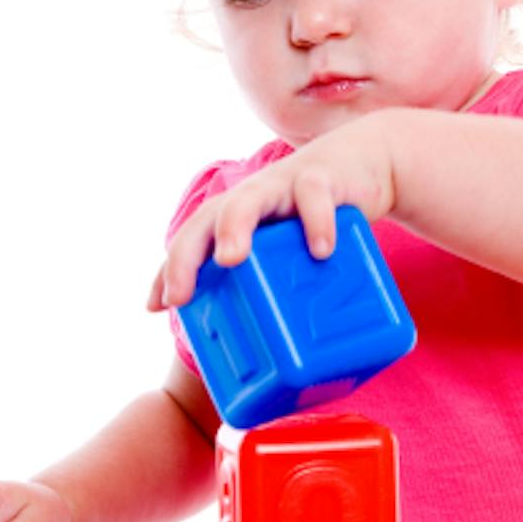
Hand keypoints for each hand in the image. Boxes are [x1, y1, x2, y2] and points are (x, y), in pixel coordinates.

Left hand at [150, 113, 401, 310]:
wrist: (365, 162)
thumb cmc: (319, 217)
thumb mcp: (296, 251)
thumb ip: (283, 287)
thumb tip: (289, 358)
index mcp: (237, 219)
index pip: (190, 242)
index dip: (169, 272)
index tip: (157, 306)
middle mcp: (250, 201)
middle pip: (205, 221)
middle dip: (186, 257)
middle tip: (181, 295)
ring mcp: (282, 186)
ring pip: (247, 201)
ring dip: (234, 228)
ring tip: (230, 259)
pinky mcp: (320, 179)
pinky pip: (313, 198)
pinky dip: (317, 223)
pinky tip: (321, 251)